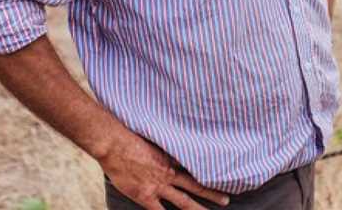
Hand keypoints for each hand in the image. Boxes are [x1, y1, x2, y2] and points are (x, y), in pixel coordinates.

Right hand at [99, 129, 229, 209]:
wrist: (115, 144)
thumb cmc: (131, 137)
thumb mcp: (155, 139)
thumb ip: (166, 146)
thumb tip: (176, 144)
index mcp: (173, 158)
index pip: (196, 168)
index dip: (209, 174)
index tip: (223, 177)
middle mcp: (169, 173)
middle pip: (196, 185)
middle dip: (212, 194)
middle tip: (227, 200)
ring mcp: (158, 186)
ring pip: (183, 201)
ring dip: (197, 209)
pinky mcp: (145, 196)